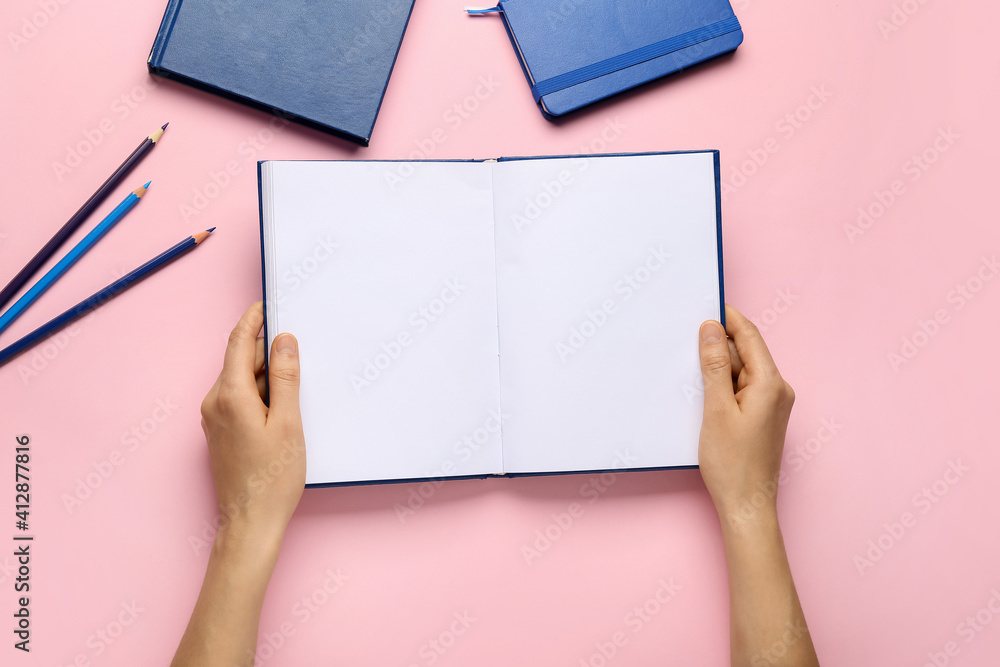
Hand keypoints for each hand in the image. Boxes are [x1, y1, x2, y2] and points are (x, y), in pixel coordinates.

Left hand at [199, 302, 305, 547]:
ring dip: (265, 373)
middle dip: (264, 347)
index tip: (266, 304)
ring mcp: (214, 419)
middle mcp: (214, 403)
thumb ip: (286, 378)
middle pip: (239, 361)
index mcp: (229, 396)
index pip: (238, 343)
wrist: (250, 523)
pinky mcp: (220, 432)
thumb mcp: (289, 422)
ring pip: (239, 380)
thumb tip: (284, 341)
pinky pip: (238, 398)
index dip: (253, 320)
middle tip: (294, 340)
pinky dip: (259, 392)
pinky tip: (281, 404)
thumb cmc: (272, 478)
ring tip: (295, 378)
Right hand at [697, 304, 794, 523]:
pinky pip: (741, 387)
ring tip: (689, 368)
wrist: (746, 506)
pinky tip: (702, 390)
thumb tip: (710, 329)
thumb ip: (714, 366)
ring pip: (742, 370)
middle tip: (686, 336)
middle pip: (746, 351)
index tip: (704, 305)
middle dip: (718, 342)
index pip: (749, 335)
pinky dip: (722, 384)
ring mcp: (771, 404)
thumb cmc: (733, 464)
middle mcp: (777, 389)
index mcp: (771, 383)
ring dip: (718, 365)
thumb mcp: (716, 409)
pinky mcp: (761, 416)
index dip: (727, 318)